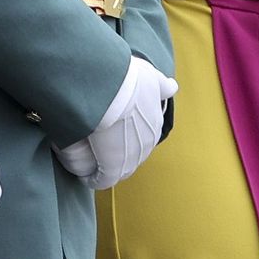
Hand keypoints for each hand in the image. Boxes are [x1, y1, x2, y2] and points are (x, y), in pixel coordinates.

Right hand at [60, 56, 177, 189]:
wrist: (112, 89)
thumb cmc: (127, 80)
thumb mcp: (151, 77)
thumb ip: (161, 85)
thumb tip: (172, 87)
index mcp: (154, 124)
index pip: (143, 138)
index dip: (128, 136)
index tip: (114, 132)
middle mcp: (147, 143)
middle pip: (133, 156)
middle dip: (119, 154)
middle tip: (100, 149)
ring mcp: (131, 158)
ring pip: (120, 169)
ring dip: (106, 168)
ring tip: (90, 164)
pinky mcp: (113, 167)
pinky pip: (104, 180)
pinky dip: (95, 179)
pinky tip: (86, 177)